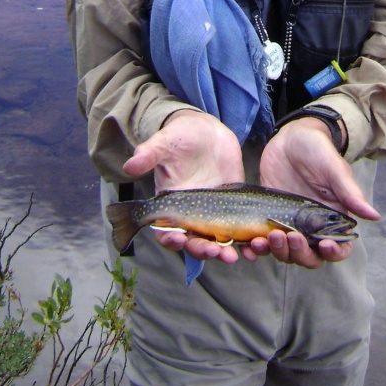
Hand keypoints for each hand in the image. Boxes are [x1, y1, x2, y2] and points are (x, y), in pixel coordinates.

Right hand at [123, 110, 243, 263]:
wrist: (207, 130)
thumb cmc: (181, 135)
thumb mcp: (165, 142)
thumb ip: (149, 154)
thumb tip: (129, 165)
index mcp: (170, 204)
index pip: (166, 231)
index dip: (170, 239)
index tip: (179, 239)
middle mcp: (191, 214)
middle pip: (194, 242)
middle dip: (203, 250)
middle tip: (215, 252)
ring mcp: (213, 213)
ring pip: (217, 241)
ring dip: (225, 252)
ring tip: (236, 256)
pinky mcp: (234, 207)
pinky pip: (239, 230)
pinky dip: (247, 242)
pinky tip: (257, 247)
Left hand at [241, 117, 379, 268]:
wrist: (290, 137)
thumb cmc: (318, 150)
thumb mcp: (334, 169)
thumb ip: (351, 193)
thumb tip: (375, 216)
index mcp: (333, 218)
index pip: (338, 248)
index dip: (333, 253)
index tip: (324, 244)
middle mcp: (312, 226)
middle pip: (309, 256)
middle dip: (300, 253)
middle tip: (289, 236)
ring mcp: (289, 223)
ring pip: (286, 253)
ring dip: (278, 252)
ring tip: (268, 238)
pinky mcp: (268, 218)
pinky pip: (264, 240)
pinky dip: (259, 246)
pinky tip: (252, 241)